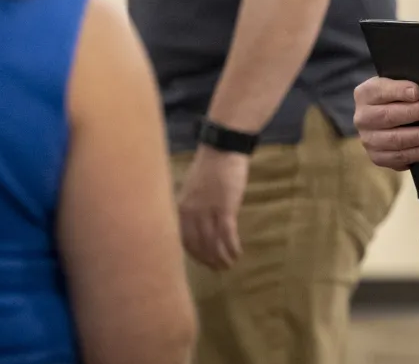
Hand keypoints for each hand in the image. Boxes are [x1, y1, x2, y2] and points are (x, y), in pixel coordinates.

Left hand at [178, 146, 249, 270]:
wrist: (222, 149)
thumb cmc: (210, 167)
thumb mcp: (193, 189)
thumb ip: (192, 207)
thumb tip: (198, 225)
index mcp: (181, 209)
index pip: (184, 240)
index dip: (194, 255)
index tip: (203, 262)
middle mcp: (191, 214)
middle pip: (198, 246)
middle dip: (208, 260)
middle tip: (218, 269)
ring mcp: (208, 212)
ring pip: (213, 243)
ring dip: (221, 257)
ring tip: (229, 265)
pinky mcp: (225, 208)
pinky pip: (227, 234)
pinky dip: (232, 247)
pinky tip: (237, 253)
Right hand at [353, 76, 418, 169]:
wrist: (386, 119)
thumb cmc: (398, 98)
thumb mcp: (397, 85)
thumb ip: (407, 87)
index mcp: (365, 94)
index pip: (380, 91)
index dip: (399, 91)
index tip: (417, 92)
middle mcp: (362, 118)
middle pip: (387, 116)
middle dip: (411, 114)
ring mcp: (368, 140)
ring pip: (394, 140)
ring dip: (418, 137)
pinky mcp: (377, 157)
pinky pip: (398, 158)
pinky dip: (417, 154)